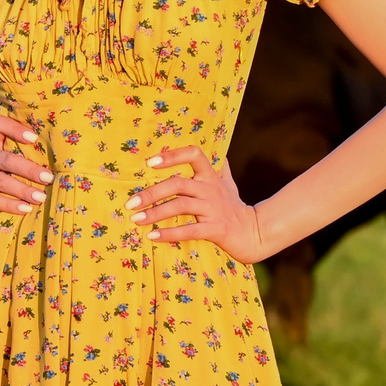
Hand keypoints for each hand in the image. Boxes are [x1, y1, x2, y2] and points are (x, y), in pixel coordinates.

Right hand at [0, 115, 51, 216]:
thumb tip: (57, 164)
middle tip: (48, 178)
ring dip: (22, 189)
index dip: (15, 128)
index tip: (34, 138)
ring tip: (40, 197)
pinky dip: (8, 204)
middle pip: (5, 158)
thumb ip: (18, 158)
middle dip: (29, 169)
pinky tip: (24, 209)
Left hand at [128, 146, 269, 263]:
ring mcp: (214, 209)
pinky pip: (190, 230)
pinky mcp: (216, 229)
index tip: (150, 162)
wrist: (254, 233)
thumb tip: (216, 149)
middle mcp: (211, 189)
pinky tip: (153, 236)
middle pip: (178, 184)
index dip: (173, 155)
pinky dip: (170, 233)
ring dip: (155, 213)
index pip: (194, 154)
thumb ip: (218, 167)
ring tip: (136, 219)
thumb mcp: (227, 182)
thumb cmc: (233, 206)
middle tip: (130, 203)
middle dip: (152, 193)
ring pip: (181, 206)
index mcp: (210, 176)